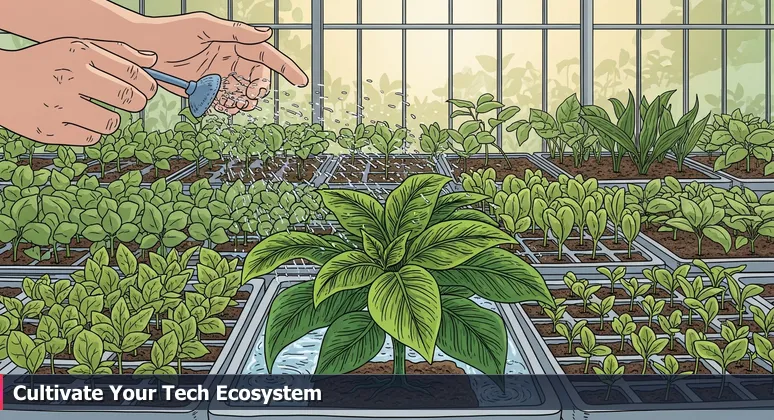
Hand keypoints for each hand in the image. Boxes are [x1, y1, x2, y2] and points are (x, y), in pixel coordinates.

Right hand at [0, 38, 157, 145]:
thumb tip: (153, 60)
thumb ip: (116, 51)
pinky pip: (91, 138)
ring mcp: (58, 106)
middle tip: (133, 103)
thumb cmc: (48, 63)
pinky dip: (89, 132)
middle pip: (129, 99)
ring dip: (110, 120)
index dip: (149, 85)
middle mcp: (69, 77)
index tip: (149, 90)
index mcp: (79, 53)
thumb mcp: (76, 47)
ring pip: (112, 123)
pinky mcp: (50, 131)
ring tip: (95, 112)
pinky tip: (76, 121)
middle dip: (137, 103)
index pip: (132, 73)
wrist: (0, 82)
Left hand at [131, 12, 307, 115]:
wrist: (144, 50)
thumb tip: (266, 33)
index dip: (284, 67)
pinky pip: (225, 103)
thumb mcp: (205, 28)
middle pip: (256, 79)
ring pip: (242, 94)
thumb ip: (236, 32)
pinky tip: (222, 106)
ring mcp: (219, 76)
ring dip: (243, 102)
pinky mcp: (206, 90)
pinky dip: (227, 107)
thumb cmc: (172, 32)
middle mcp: (229, 60)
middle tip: (249, 96)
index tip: (300, 80)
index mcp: (233, 44)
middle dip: (258, 89)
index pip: (265, 55)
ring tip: (234, 104)